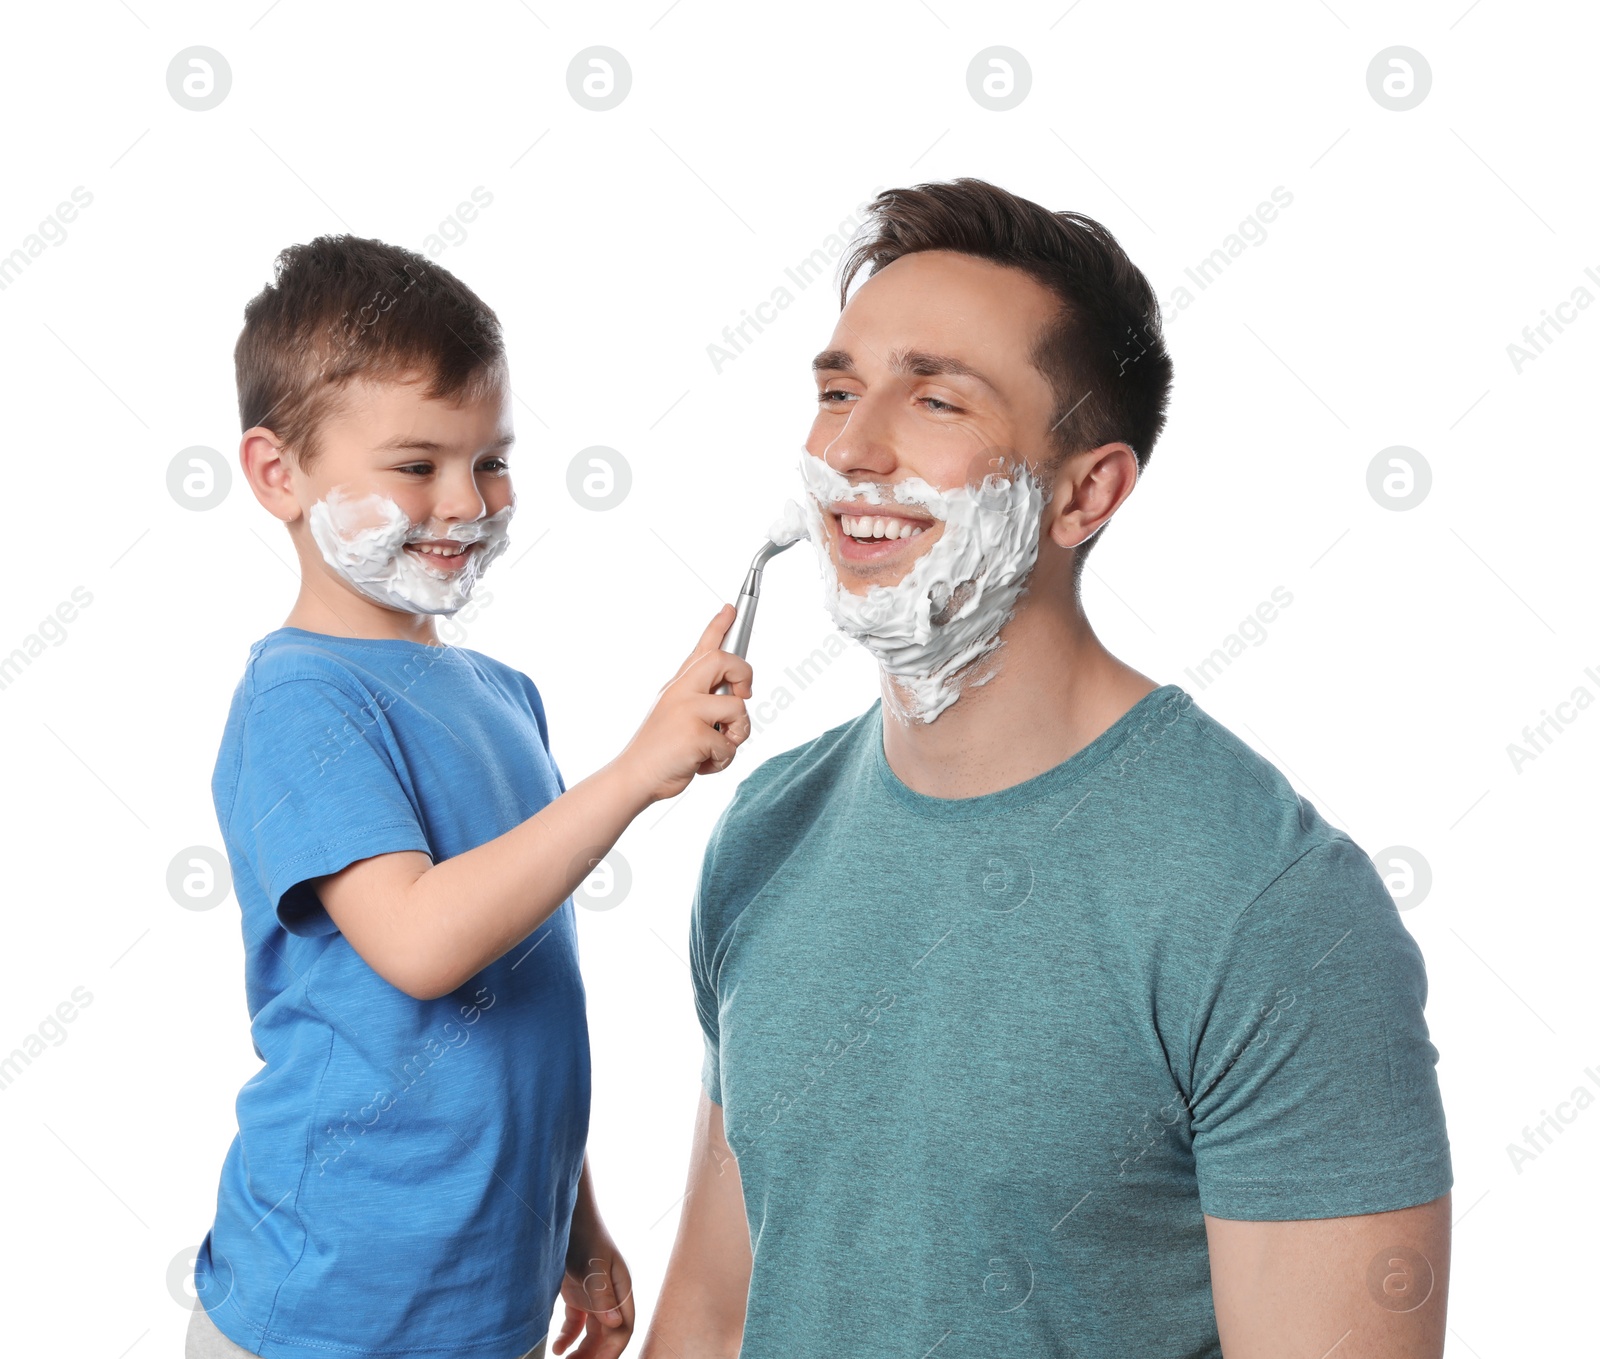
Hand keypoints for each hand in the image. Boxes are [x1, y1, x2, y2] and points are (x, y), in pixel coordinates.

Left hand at [551, 1220, 634, 1358]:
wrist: (566, 1214)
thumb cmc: (585, 1233)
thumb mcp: (594, 1263)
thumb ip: (603, 1293)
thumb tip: (615, 1324)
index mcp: (622, 1289)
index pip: (623, 1329)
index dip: (611, 1350)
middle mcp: (611, 1296)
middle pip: (608, 1336)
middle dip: (594, 1356)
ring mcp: (594, 1297)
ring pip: (593, 1334)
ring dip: (582, 1352)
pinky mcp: (578, 1295)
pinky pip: (577, 1325)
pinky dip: (568, 1339)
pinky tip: (557, 1348)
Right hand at [613, 604, 752, 805]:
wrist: (635, 776)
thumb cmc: (660, 750)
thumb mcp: (674, 714)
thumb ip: (699, 700)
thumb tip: (734, 694)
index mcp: (678, 685)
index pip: (702, 647)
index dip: (719, 625)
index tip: (730, 608)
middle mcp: (681, 691)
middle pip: (724, 660)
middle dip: (745, 674)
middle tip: (744, 694)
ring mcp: (687, 711)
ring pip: (737, 708)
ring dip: (737, 735)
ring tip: (717, 746)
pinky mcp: (694, 735)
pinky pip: (729, 745)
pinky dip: (722, 760)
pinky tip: (702, 765)